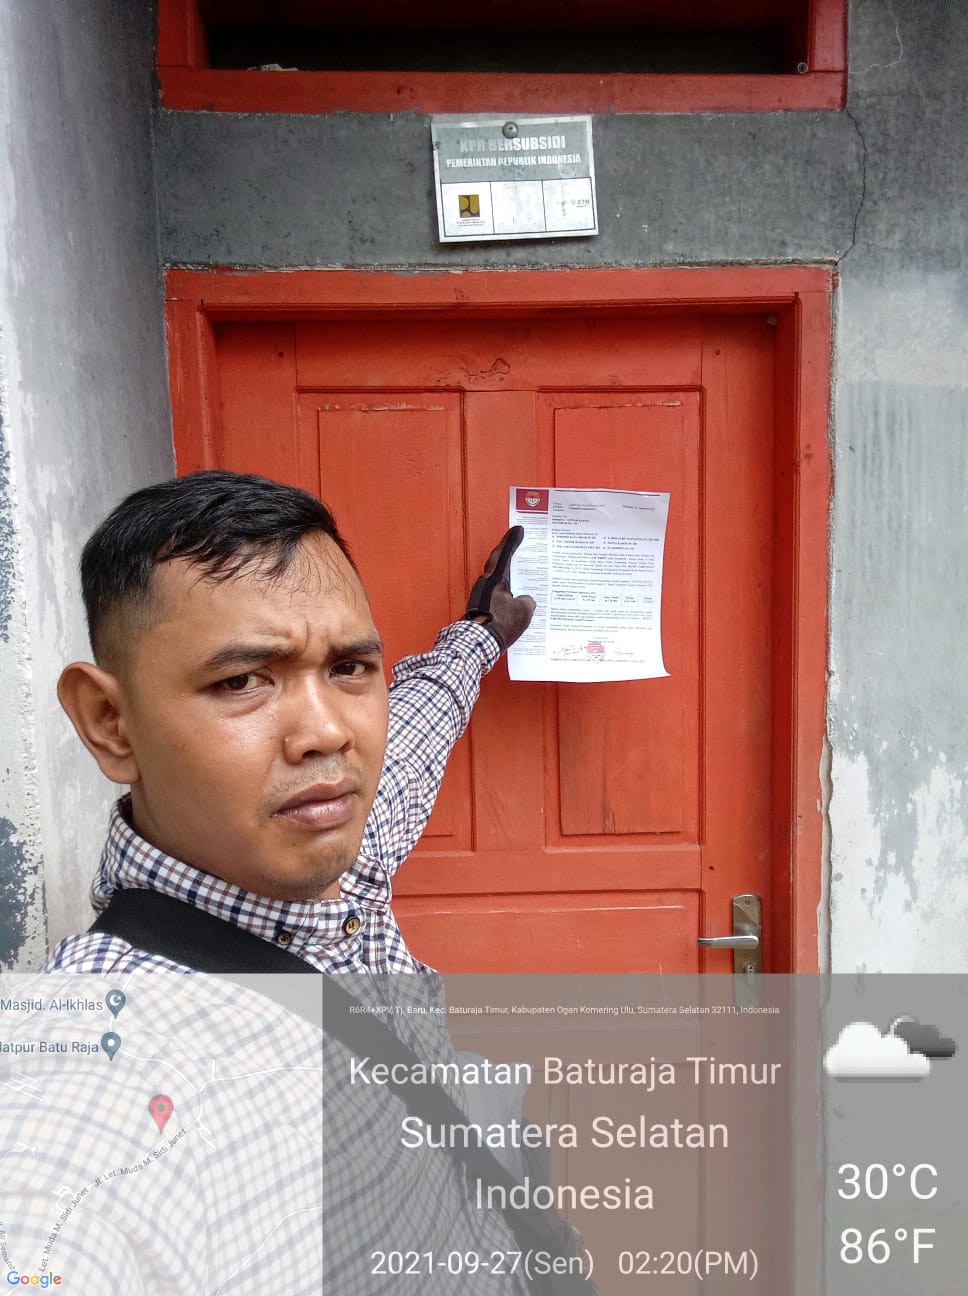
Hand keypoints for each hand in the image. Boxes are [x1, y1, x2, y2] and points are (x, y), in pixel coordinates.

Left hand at [463, 527, 535, 651]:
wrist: (478, 644)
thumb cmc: (500, 624)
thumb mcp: (523, 611)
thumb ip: (528, 602)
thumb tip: (526, 601)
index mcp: (495, 579)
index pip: (504, 554)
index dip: (512, 541)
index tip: (518, 529)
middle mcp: (485, 585)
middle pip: (499, 566)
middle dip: (511, 558)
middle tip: (522, 549)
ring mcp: (481, 597)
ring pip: (499, 583)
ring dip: (511, 580)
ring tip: (525, 579)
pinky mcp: (481, 609)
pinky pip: (498, 597)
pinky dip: (508, 597)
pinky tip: (517, 603)